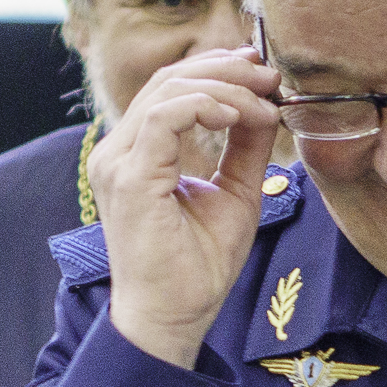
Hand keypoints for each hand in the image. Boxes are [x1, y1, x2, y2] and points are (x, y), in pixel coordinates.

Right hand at [88, 47, 281, 367]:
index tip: (264, 75)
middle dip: (225, 69)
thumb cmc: (197, 267)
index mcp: (137, 154)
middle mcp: (118, 152)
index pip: (171, 89)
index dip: (217, 70)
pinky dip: (205, 106)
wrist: (173, 318)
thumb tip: (266, 104)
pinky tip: (237, 117)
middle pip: (168, 80)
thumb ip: (245, 147)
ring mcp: (117, 163)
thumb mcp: (234, 193)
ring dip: (224, 87)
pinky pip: (164, 117)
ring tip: (263, 99)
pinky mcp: (128, 177)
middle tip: (270, 75)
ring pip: (168, 91)